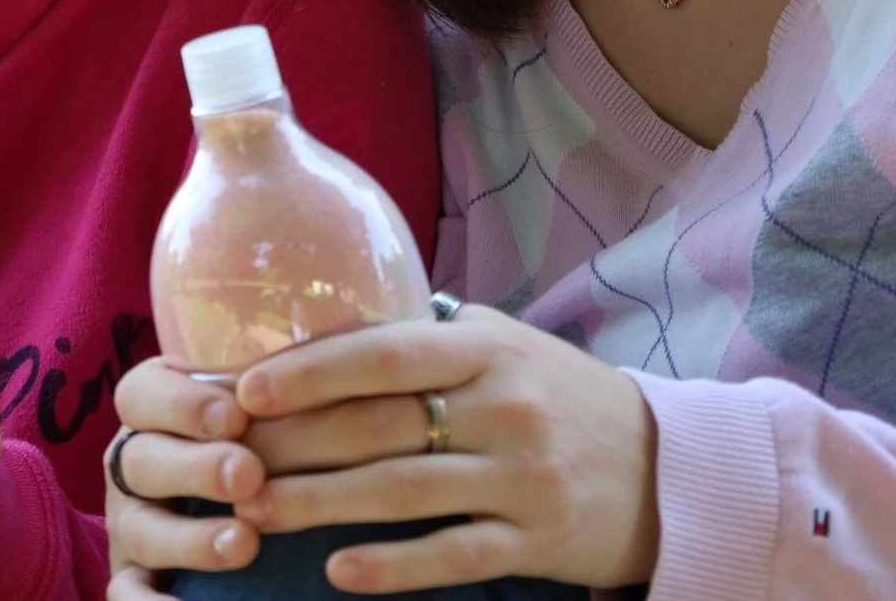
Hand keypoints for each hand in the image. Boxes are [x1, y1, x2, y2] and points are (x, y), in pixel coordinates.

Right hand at [103, 357, 265, 595]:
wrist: (256, 513)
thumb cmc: (272, 436)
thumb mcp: (264, 405)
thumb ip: (277, 387)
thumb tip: (324, 362)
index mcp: (155, 408)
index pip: (143, 394)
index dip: (183, 404)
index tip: (237, 414)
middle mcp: (134, 461)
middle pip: (141, 460)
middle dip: (196, 468)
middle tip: (248, 475)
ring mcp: (131, 522)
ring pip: (141, 530)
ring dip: (190, 539)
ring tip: (245, 545)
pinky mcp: (134, 577)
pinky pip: (127, 596)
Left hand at [227, 305, 658, 591]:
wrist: (668, 467)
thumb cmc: (558, 396)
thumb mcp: (505, 347)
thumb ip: (427, 338)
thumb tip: (323, 325)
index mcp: (488, 349)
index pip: (385, 352)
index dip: (311, 371)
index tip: (246, 389)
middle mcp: (507, 407)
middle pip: (379, 425)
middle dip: (294, 444)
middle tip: (228, 460)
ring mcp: (524, 477)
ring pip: (403, 491)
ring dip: (320, 503)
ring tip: (256, 512)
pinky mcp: (539, 540)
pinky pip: (455, 555)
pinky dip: (395, 565)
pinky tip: (339, 570)